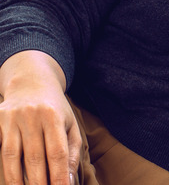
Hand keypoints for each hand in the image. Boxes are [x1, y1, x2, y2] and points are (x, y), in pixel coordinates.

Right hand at [0, 50, 80, 184]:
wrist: (30, 83)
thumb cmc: (56, 109)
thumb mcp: (70, 125)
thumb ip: (72, 152)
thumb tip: (67, 181)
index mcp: (54, 116)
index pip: (57, 152)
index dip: (57, 175)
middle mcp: (31, 116)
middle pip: (34, 157)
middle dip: (38, 182)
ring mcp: (11, 119)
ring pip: (11, 156)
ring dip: (17, 180)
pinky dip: (3, 169)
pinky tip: (10, 181)